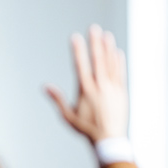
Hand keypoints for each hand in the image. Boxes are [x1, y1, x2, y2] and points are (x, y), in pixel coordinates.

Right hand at [46, 25, 127, 142]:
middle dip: (95, 43)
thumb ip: (57, 99)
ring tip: (106, 35)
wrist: (109, 139)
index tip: (75, 37)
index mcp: (85, 91)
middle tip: (94, 28)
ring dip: (108, 48)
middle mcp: (100, 86)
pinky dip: (118, 62)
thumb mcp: (68, 116)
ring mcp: (112, 88)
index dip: (78, 50)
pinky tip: (117, 52)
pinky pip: (120, 73)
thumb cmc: (86, 129)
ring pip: (110, 64)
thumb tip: (45, 86)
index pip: (81, 65)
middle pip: (98, 60)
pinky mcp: (121, 92)